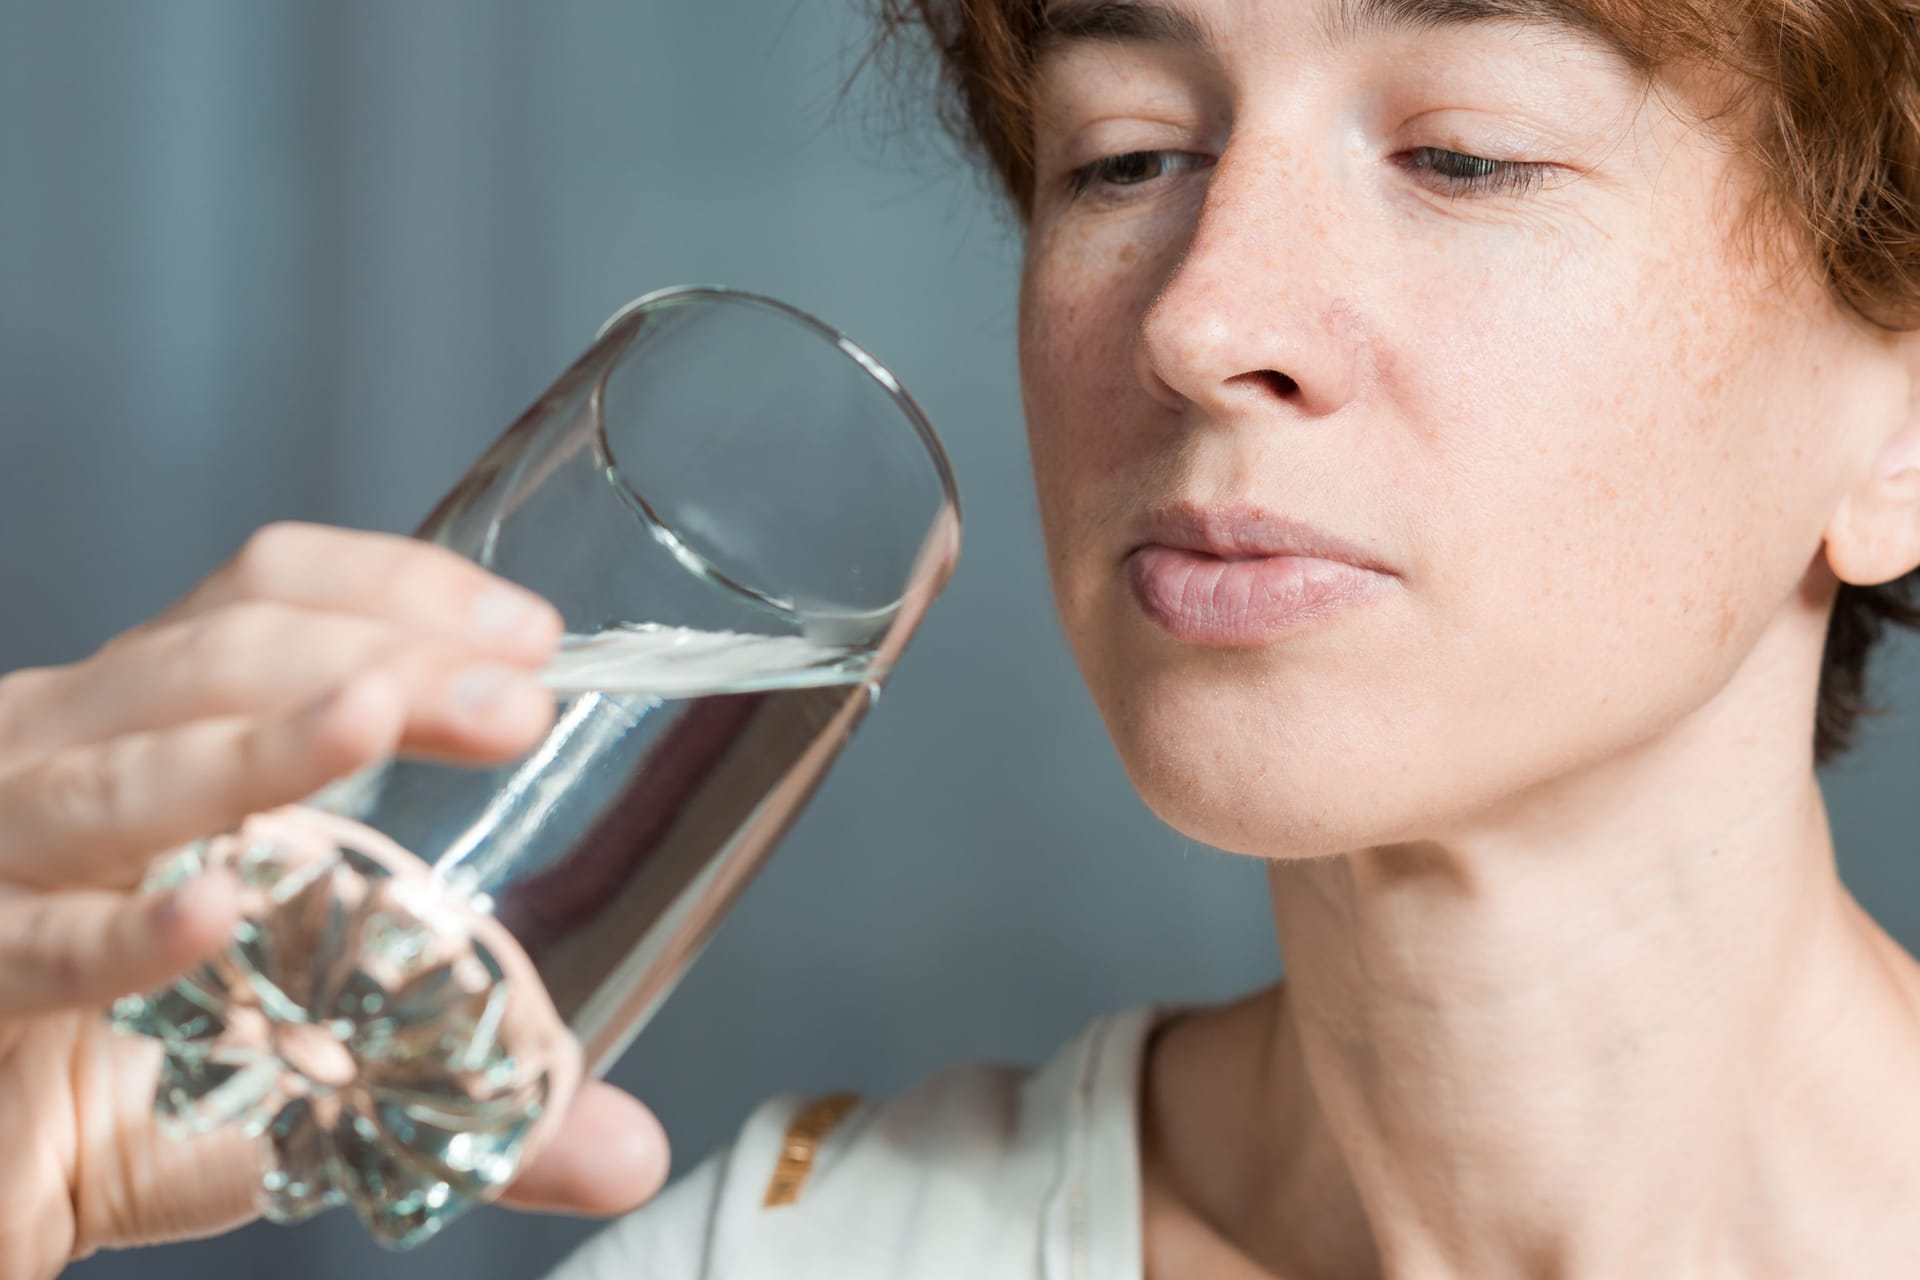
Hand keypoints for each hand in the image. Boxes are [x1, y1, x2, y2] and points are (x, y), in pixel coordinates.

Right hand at [0, 522, 669, 1278]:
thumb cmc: (128, 1066)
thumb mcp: (304, 1044)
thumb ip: (457, 1081)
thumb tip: (630, 1150)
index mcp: (155, 724)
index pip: (265, 600)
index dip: (394, 589)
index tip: (531, 638)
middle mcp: (66, 756)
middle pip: (219, 660)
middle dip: (379, 661)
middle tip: (515, 708)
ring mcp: (4, 856)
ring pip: (124, 776)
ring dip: (261, 749)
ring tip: (373, 720)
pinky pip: (38, 943)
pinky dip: (124, 930)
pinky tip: (208, 915)